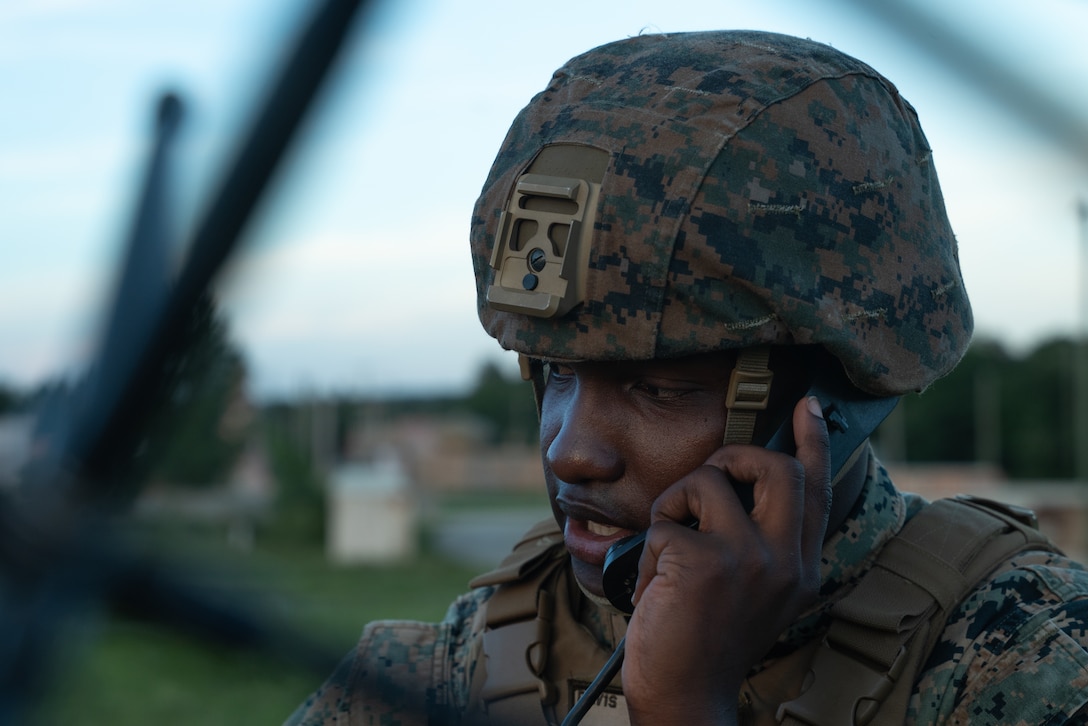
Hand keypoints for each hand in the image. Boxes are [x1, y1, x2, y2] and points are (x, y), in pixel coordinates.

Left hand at [621, 396, 830, 724]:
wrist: (685, 697)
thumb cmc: (706, 642)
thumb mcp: (755, 593)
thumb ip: (761, 543)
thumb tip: (738, 482)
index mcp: (800, 568)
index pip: (815, 490)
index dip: (813, 442)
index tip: (808, 407)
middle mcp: (784, 560)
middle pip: (774, 467)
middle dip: (734, 455)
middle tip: (709, 474)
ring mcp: (747, 560)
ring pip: (708, 480)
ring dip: (675, 502)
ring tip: (668, 545)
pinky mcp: (702, 562)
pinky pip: (665, 519)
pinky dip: (649, 545)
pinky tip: (653, 583)